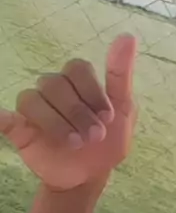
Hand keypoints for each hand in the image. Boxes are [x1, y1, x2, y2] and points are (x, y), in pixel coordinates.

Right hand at [0, 34, 136, 190]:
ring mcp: (36, 108)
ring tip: (75, 142)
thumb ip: (121, 74)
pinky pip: (6, 118)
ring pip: (33, 99)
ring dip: (56, 121)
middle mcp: (54, 89)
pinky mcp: (20, 129)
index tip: (108, 117)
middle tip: (95, 136)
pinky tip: (2, 119)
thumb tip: (127, 36)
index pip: (78, 69)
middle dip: (78, 111)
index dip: (92, 92)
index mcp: (78, 80)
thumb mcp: (123, 110)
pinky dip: (1, 117)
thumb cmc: (107, 140)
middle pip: (56, 83)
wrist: (91, 175)